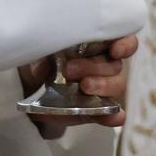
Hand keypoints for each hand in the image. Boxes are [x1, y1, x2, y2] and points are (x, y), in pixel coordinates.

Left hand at [19, 35, 138, 137]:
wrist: (30, 88)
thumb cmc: (41, 59)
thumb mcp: (37, 52)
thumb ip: (40, 56)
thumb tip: (43, 66)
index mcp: (95, 42)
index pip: (122, 38)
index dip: (125, 44)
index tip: (115, 50)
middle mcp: (104, 63)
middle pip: (114, 64)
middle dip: (95, 66)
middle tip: (70, 70)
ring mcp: (101, 87)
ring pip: (116, 85)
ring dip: (102, 86)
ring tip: (83, 87)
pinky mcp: (95, 110)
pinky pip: (109, 113)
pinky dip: (112, 115)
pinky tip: (114, 117)